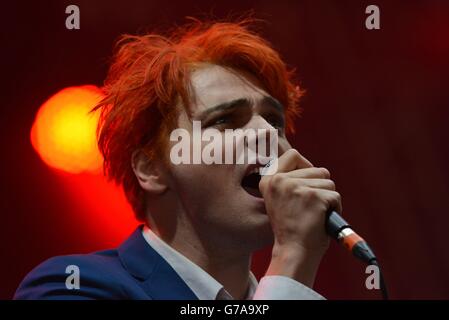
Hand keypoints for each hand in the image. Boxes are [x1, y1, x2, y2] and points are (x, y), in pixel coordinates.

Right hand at [259, 149, 341, 286]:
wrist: (294, 252)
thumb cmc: (290, 229)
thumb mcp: (279, 200)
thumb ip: (288, 181)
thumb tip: (308, 165)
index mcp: (268, 180)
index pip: (292, 154)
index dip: (306, 165)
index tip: (308, 182)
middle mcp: (279, 180)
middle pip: (317, 169)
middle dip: (320, 187)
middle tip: (309, 208)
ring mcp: (296, 187)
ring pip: (328, 181)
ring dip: (327, 198)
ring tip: (314, 214)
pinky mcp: (313, 196)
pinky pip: (335, 195)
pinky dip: (335, 208)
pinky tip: (322, 219)